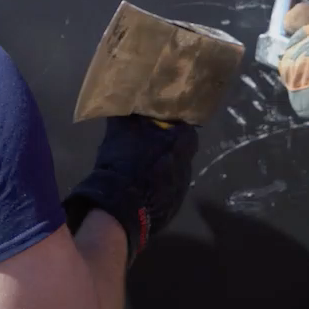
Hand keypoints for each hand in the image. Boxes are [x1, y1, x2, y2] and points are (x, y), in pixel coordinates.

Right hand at [64, 115, 198, 263]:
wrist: (122, 207)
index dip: (171, 126)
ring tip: (142, 169)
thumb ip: (127, 116)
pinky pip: (167, 192)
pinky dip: (157, 189)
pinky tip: (141, 189)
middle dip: (166, 148)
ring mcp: (182, 189)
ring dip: (162, 169)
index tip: (157, 125)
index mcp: (182, 143)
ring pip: (174, 172)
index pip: (185, 128)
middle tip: (146, 146)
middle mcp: (188, 165)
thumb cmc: (125, 162)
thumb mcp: (120, 131)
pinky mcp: (173, 208)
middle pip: (181, 151)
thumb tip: (122, 101)